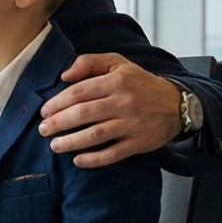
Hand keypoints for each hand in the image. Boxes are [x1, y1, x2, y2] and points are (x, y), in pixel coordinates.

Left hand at [38, 54, 183, 168]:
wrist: (178, 104)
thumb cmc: (140, 83)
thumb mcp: (118, 64)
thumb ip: (89, 62)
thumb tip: (65, 76)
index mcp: (116, 81)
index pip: (79, 92)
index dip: (57, 103)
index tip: (44, 111)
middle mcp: (124, 102)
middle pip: (83, 114)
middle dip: (58, 123)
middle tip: (44, 129)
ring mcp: (132, 124)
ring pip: (95, 135)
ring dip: (71, 142)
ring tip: (55, 145)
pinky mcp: (140, 142)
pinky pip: (113, 154)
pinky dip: (94, 159)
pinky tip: (78, 160)